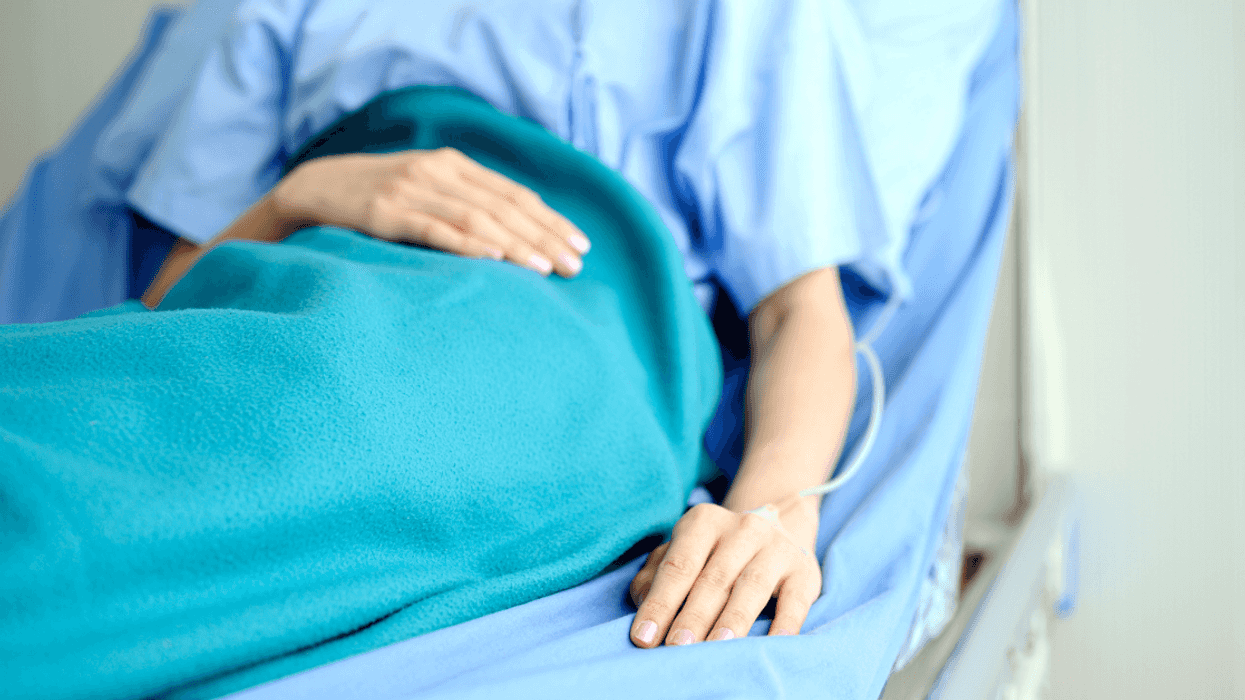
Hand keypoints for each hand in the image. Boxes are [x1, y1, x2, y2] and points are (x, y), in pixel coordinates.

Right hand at [272, 147, 590, 276]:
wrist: (309, 192)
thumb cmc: (376, 201)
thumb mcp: (424, 191)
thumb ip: (463, 204)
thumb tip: (516, 238)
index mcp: (453, 164)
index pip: (514, 195)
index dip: (550, 220)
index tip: (580, 246)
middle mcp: (437, 171)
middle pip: (504, 207)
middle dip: (544, 237)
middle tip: (575, 266)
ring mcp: (411, 189)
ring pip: (476, 219)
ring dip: (516, 245)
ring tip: (545, 269)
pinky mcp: (385, 212)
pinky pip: (435, 229)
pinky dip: (468, 244)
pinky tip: (495, 259)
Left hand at [628, 497, 821, 646]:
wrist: (776, 524)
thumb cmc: (714, 551)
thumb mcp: (683, 550)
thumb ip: (656, 573)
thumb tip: (640, 601)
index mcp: (704, 522)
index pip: (678, 566)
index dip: (660, 603)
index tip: (643, 637)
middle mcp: (742, 529)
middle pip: (713, 578)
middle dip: (692, 616)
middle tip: (676, 647)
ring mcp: (776, 548)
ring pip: (751, 586)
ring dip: (733, 619)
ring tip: (716, 647)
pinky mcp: (804, 571)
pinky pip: (795, 599)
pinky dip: (785, 622)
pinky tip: (773, 643)